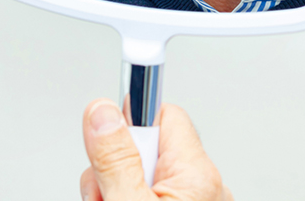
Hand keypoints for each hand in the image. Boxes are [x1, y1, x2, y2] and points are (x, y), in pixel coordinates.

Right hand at [80, 99, 231, 200]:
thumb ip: (114, 159)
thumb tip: (102, 111)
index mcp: (197, 175)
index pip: (162, 114)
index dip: (128, 124)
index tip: (101, 131)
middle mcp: (204, 187)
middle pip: (146, 147)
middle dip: (115, 165)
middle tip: (103, 194)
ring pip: (143, 174)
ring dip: (118, 187)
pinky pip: (150, 194)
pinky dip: (129, 197)